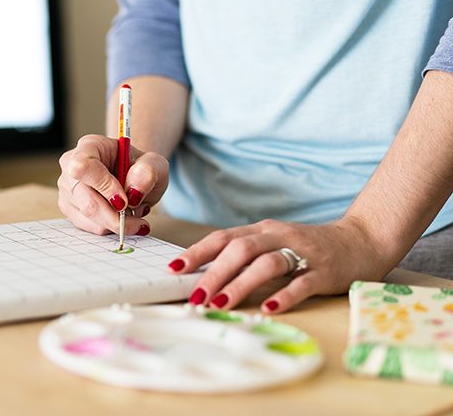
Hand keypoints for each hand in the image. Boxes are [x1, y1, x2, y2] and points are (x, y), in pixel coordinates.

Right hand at [58, 134, 168, 234]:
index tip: (125, 200)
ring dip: (116, 223)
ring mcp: (67, 189)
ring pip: (89, 217)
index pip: (83, 165)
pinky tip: (121, 218)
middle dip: (115, 217)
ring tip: (134, 214)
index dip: (104, 186)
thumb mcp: (155, 164)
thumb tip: (134, 191)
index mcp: (90, 146)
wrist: (133, 178)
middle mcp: (71, 165)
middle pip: (87, 201)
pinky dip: (109, 228)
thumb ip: (148, 171)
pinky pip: (89, 227)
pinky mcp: (69, 209)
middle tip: (139, 222)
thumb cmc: (140, 168)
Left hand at [167, 217, 393, 312]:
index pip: (223, 237)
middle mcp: (279, 236)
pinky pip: (301, 282)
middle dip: (213, 273)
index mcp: (263, 230)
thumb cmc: (309, 246)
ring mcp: (303, 252)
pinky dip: (283, 295)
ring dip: (240, 284)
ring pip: (266, 264)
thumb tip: (206, 275)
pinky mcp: (324, 270)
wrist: (362, 239)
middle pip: (240, 249)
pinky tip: (269, 308)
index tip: (175, 268)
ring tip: (220, 303)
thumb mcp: (274, 243)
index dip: (198, 251)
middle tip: (195, 296)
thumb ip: (246, 254)